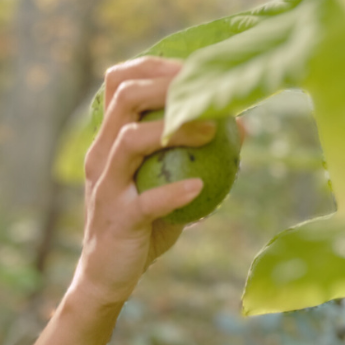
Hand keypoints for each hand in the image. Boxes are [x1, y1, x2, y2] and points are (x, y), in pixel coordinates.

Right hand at [73, 56, 217, 306]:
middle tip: (205, 94)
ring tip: (211, 132)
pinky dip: (175, 192)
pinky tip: (200, 187)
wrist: (108, 277)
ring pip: (131, 141)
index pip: (119, 82)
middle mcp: (101, 157)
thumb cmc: (142, 229)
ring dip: (174, 130)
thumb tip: (243, 127)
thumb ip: (195, 157)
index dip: (155, 67)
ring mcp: (107, 188)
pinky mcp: (118, 220)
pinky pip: (147, 202)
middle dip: (166, 86)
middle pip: (124, 97)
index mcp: (108, 143)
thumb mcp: (167, 188)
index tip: (193, 71)